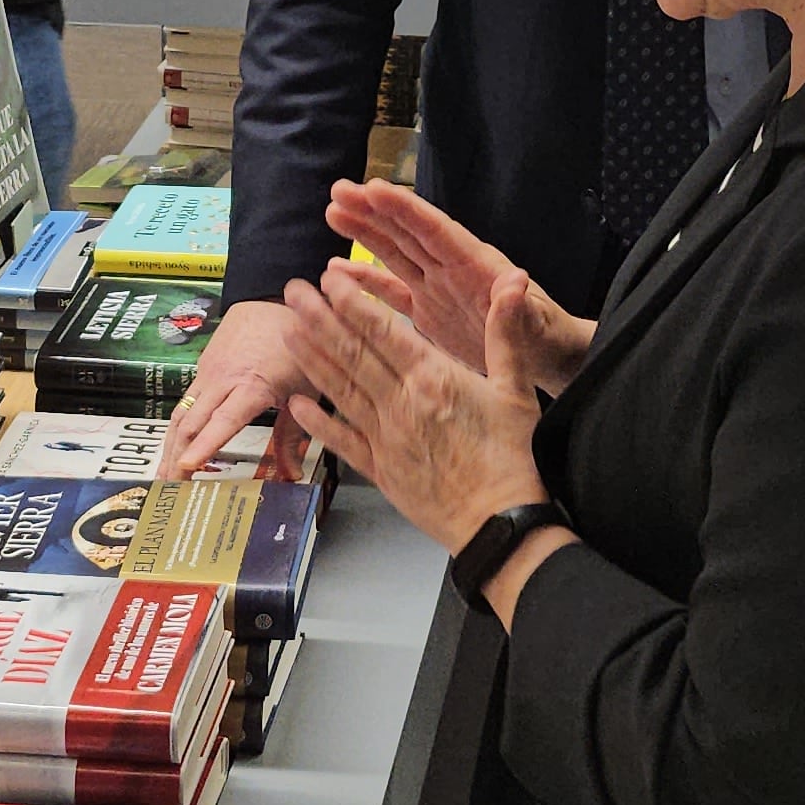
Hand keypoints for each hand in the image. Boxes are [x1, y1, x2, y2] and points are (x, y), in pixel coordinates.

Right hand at [160, 295, 313, 477]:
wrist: (270, 299)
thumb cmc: (294, 344)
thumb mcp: (303, 388)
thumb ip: (292, 433)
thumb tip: (291, 473)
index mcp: (252, 385)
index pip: (224, 421)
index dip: (205, 446)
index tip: (187, 466)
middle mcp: (223, 380)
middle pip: (191, 423)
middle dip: (176, 457)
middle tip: (166, 487)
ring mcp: (208, 373)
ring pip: (181, 414)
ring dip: (169, 446)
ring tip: (162, 474)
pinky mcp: (201, 368)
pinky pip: (184, 402)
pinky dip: (176, 428)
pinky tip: (173, 446)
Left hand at [280, 275, 548, 552]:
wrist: (499, 523)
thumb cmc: (513, 460)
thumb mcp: (517, 389)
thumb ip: (506, 333)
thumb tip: (512, 282)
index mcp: (434, 380)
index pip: (383, 332)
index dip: (352, 303)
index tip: (330, 280)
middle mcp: (402, 405)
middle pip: (351, 354)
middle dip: (318, 319)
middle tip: (292, 291)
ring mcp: (386, 438)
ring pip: (340, 390)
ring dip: (311, 359)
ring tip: (287, 332)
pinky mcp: (381, 470)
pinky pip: (342, 440)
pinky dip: (317, 422)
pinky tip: (296, 405)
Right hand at [320, 179, 592, 392]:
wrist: (546, 357)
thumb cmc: (546, 337)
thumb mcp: (538, 324)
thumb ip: (520, 307)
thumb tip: (516, 281)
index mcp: (476, 267)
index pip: (435, 231)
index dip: (405, 210)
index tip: (374, 188)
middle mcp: (452, 269)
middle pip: (407, 233)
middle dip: (374, 211)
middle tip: (339, 189)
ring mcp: (437, 288)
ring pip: (394, 254)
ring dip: (365, 234)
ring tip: (333, 213)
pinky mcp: (428, 312)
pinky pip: (391, 292)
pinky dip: (364, 281)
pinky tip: (336, 272)